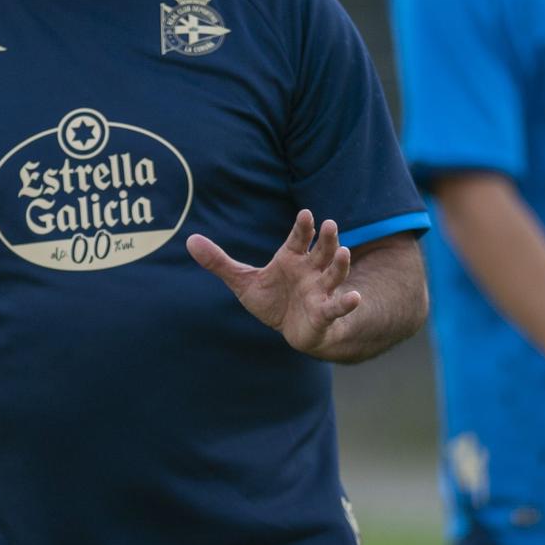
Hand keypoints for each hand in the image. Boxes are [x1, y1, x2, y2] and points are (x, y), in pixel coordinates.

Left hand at [187, 210, 361, 355]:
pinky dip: (347, 302)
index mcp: (292, 258)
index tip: (307, 214)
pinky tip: (355, 297)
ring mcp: (320, 290)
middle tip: (330, 224)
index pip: (300, 238)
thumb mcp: (243, 281)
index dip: (304, 227)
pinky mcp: (324, 312)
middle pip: (322, 250)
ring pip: (333, 274)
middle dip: (327, 238)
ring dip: (340, 264)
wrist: (290, 329)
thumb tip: (189, 240)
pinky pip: (337, 306)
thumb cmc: (272, 300)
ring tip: (344, 252)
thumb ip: (219, 262)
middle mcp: (310, 270)